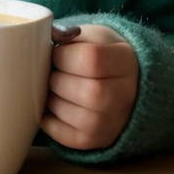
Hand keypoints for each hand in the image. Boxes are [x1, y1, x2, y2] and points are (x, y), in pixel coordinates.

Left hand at [41, 24, 138, 151]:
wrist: (122, 80)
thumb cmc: (101, 53)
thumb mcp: (91, 35)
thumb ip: (68, 34)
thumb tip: (48, 35)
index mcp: (125, 61)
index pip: (92, 60)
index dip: (65, 55)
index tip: (57, 52)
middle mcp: (125, 95)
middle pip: (85, 91)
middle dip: (58, 78)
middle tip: (54, 72)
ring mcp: (113, 121)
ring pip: (74, 115)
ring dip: (52, 99)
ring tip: (54, 88)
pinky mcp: (97, 140)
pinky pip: (65, 137)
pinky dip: (49, 121)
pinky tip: (52, 106)